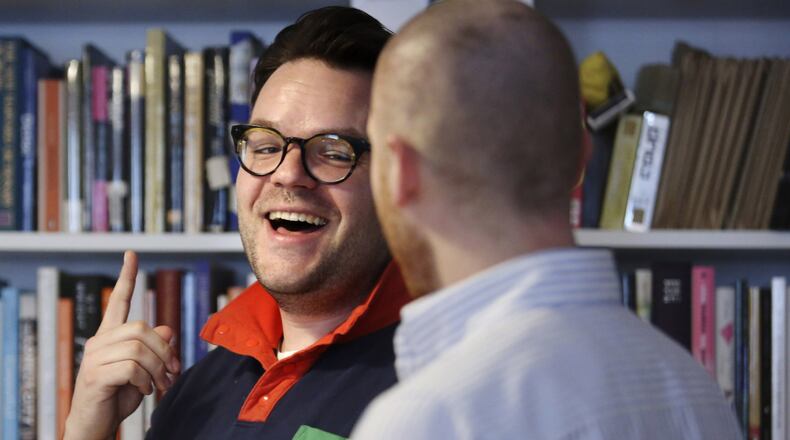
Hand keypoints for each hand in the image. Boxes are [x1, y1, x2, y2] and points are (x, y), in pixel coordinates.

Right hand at [64, 251, 180, 439]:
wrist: (95, 425)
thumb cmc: (119, 396)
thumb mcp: (144, 370)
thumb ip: (154, 348)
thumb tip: (167, 328)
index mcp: (110, 336)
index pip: (118, 301)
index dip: (127, 278)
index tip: (131, 254)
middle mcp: (98, 342)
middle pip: (141, 328)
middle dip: (164, 350)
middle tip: (172, 372)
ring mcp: (94, 358)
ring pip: (139, 348)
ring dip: (157, 369)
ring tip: (160, 385)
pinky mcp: (94, 376)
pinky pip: (131, 368)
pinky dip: (146, 381)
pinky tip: (145, 391)